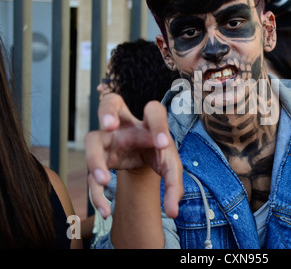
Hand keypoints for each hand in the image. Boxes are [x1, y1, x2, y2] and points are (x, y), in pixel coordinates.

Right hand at [85, 93, 183, 218]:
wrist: (143, 159)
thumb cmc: (157, 154)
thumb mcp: (170, 166)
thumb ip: (174, 186)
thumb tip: (173, 212)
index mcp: (147, 121)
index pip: (153, 111)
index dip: (158, 124)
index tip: (163, 144)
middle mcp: (124, 125)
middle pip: (110, 103)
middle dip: (106, 111)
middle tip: (109, 125)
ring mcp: (108, 140)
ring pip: (91, 139)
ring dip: (94, 157)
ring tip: (103, 179)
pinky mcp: (99, 158)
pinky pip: (90, 173)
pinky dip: (96, 193)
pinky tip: (106, 210)